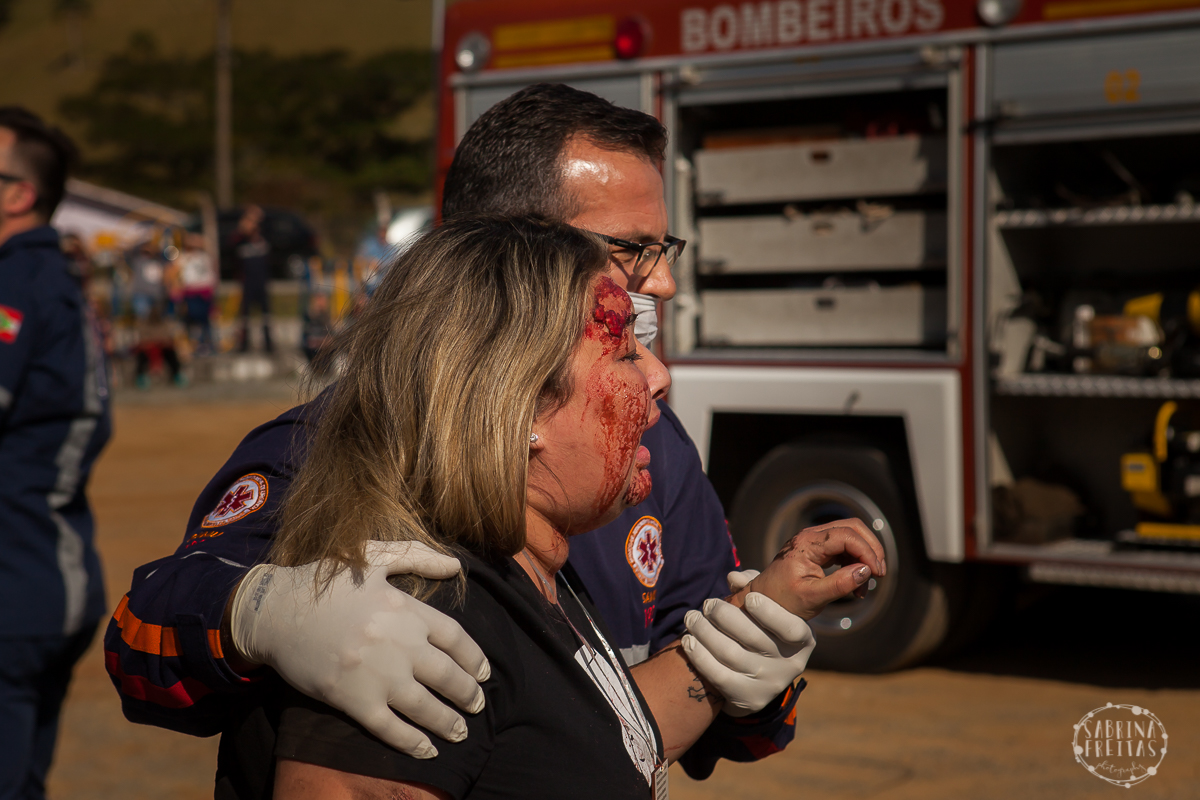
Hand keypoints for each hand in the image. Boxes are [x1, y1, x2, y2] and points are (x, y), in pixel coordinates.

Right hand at [229, 540, 490, 757]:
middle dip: (468, 694)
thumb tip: (456, 566)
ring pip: (424, 706)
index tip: (484, 673)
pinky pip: (390, 727)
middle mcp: (397, 642)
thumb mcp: (373, 557)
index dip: (475, 658)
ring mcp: (375, 674)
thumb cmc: (323, 581)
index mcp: (404, 608)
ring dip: (448, 722)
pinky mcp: (351, 699)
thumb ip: (417, 557)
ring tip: (460, 732)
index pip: (455, 638)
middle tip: (477, 705)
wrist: (272, 610)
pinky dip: (412, 743)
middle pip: (447, 675)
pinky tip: (427, 751)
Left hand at [681, 590, 814, 716]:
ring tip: (691, 618)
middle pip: (753, 638)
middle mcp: (790, 664)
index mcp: (803, 640)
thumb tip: (733, 578)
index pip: (792, 629)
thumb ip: (754, 586)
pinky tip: (688, 640)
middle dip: (724, 616)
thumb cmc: (761, 629)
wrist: (757, 679)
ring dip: (705, 632)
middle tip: (708, 604)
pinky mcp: (748, 699)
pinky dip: (699, 656)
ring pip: (730, 654)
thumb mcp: (766, 608)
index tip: (749, 598)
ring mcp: (770, 684)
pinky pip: (718, 675)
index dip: (771, 613)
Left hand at [739, 518, 885, 619]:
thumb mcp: (812, 597)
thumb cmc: (781, 600)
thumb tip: (865, 571)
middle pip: (852, 528)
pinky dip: (856, 563)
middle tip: (879, 574)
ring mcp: (815, 541)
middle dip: (871, 548)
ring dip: (864, 558)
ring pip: (851, 536)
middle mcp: (811, 536)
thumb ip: (840, 584)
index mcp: (807, 543)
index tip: (877, 573)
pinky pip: (845, 549)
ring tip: (865, 587)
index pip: (846, 535)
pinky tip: (857, 586)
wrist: (762, 602)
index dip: (867, 551)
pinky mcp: (819, 550)